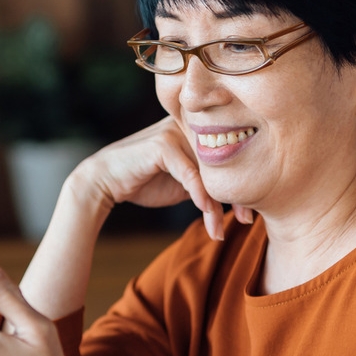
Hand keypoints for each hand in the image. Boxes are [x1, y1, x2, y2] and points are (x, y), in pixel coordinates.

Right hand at [70, 116, 252, 239]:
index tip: (249, 214)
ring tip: (219, 229)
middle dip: (237, 196)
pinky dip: (200, 197)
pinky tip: (208, 216)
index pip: (228, 157)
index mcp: (197, 130)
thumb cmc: (144, 182)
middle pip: (224, 162)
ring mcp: (176, 131)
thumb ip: (207, 181)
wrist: (106, 182)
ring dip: (217, 204)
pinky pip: (191, 174)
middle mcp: (189, 125)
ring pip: (208, 171)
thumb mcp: (184, 183)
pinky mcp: (164, 144)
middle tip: (247, 221)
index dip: (241, 186)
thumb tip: (240, 197)